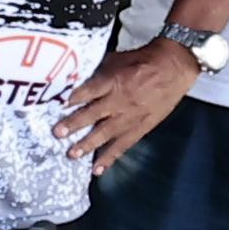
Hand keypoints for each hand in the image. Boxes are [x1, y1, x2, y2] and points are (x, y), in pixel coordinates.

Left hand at [54, 39, 202, 166]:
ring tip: (72, 155)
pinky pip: (124, 144)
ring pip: (106, 133)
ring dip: (88, 145)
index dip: (71, 100)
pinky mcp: (142, 128)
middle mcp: (121, 101)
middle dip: (74, 124)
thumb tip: (75, 84)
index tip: (54, 107)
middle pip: (94, 114)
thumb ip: (97, 74)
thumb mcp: (116, 59)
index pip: (88, 91)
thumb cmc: (142, 60)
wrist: (174, 67)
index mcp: (113, 81)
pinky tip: (97, 170)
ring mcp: (132, 117)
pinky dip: (110, 157)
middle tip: (57, 133)